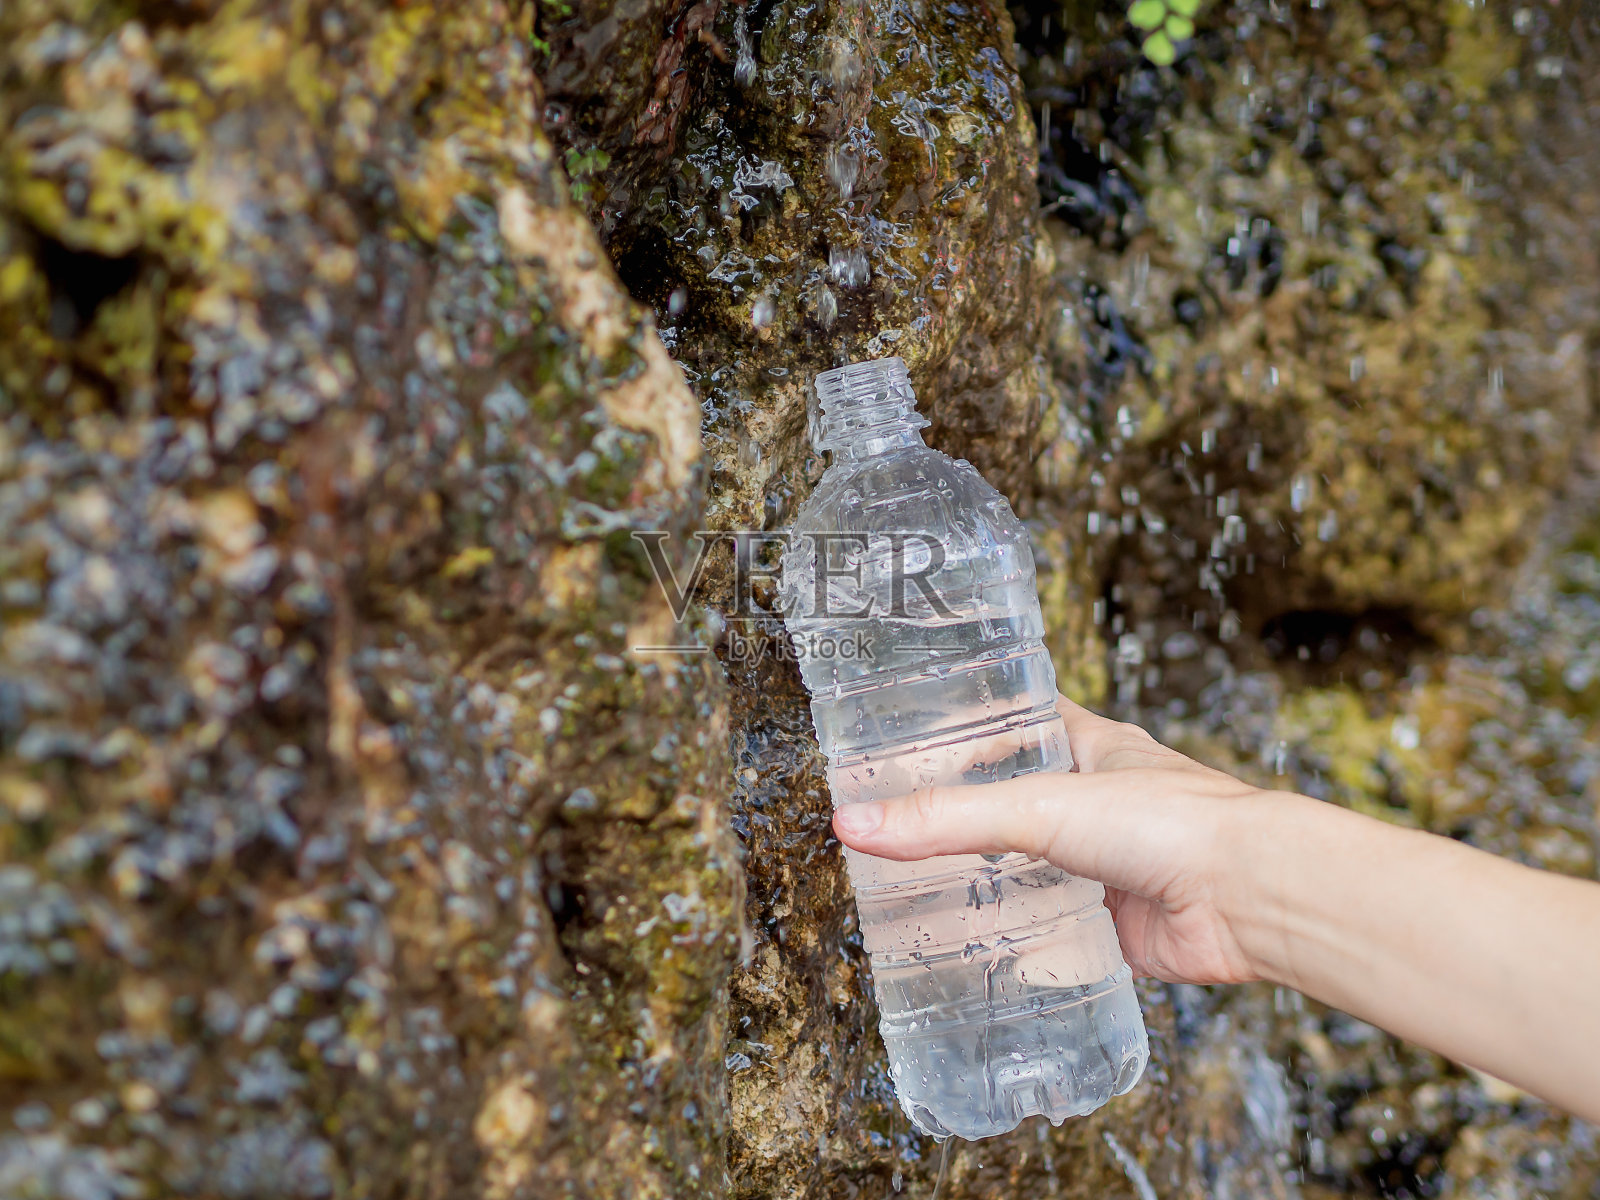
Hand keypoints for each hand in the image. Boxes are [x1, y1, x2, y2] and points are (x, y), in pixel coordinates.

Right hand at [832, 694, 1289, 985]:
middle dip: (960, 813)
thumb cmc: (1175, 823)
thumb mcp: (1041, 806)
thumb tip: (854, 823)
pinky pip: (1052, 932)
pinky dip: (1017, 941)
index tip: (905, 732)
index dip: (965, 721)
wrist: (1251, 899)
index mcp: (1089, 745)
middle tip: (893, 823)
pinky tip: (972, 949)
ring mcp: (1105, 863)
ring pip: (1029, 868)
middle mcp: (1097, 801)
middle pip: (1012, 800)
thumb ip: (947, 819)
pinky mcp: (1113, 923)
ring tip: (912, 888)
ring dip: (985, 879)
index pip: (1015, 717)